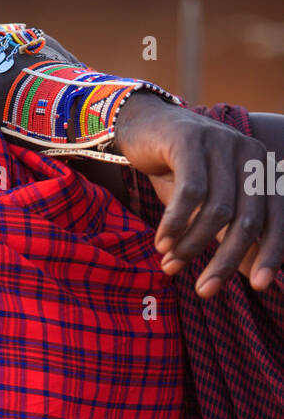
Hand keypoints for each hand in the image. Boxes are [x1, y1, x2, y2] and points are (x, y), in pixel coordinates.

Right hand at [114, 93, 283, 297]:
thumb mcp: (212, 207)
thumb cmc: (183, 174)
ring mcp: (222, 144)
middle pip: (247, 220)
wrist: (146, 127)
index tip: (258, 287)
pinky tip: (161, 244)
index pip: (276, 219)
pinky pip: (190, 192)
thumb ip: (235, 236)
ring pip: (216, 210)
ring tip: (170, 266)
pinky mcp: (191, 140)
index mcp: (263, 171)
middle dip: (225, 260)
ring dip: (192, 246)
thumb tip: (257, 278)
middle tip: (205, 291)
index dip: (271, 253)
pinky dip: (175, 224)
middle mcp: (250, 154)